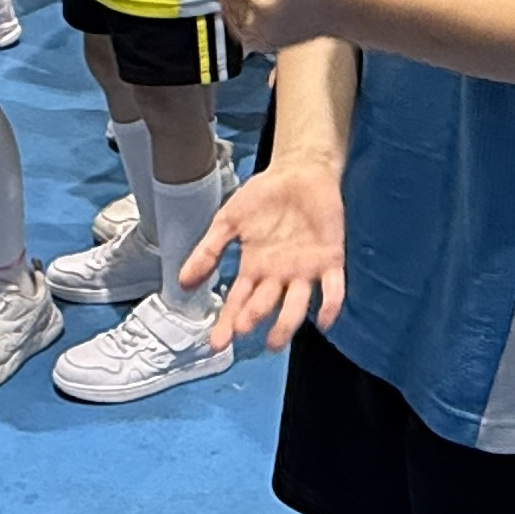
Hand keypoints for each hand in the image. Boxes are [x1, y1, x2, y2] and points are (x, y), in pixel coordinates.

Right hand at [187, 158, 346, 351]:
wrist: (298, 170)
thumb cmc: (263, 196)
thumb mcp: (227, 221)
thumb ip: (207, 251)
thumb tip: (182, 282)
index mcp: (254, 269)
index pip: (238, 302)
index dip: (228, 323)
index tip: (217, 343)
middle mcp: (278, 276)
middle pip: (264, 306)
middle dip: (252, 319)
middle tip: (242, 330)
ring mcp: (305, 270)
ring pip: (296, 304)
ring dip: (286, 324)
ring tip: (275, 340)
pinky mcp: (330, 259)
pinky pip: (333, 288)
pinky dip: (330, 305)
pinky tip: (323, 320)